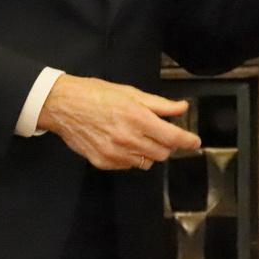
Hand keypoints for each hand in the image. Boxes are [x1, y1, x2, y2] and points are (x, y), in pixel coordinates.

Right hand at [36, 74, 200, 169]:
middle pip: (162, 153)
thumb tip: (182, 108)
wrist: (63, 106)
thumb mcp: (130, 93)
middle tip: (161, 133)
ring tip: (139, 136)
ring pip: (147, 162)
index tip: (195, 142)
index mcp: (137, 118)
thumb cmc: (96, 94)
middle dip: (167, 145)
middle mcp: (128, 139)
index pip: (172, 138)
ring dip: (150, 152)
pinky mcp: (103, 163)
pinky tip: (122, 143)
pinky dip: (132, 157)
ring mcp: (115, 154)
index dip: (188, 141)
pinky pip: (128, 165)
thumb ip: (159, 104)